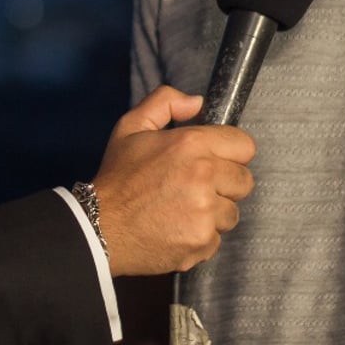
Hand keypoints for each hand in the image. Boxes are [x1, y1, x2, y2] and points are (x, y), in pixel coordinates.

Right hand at [89, 85, 255, 275]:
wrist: (99, 227)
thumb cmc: (117, 177)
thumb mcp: (131, 126)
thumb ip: (165, 102)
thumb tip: (199, 103)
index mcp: (191, 144)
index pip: (244, 145)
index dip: (229, 152)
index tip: (212, 161)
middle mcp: (204, 176)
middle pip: (244, 180)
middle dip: (224, 184)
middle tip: (195, 187)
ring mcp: (205, 212)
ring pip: (232, 212)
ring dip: (214, 213)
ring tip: (183, 210)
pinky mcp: (202, 242)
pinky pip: (217, 238)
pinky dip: (201, 237)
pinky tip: (177, 230)